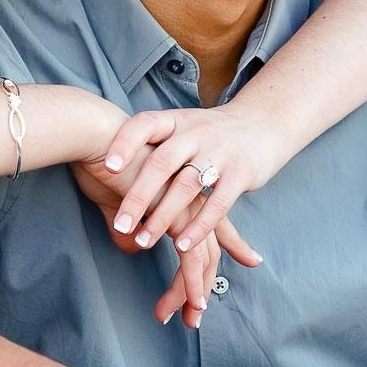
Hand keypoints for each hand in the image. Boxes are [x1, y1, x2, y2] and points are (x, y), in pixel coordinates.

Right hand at [72, 155, 261, 331]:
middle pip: (210, 247)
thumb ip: (130, 219)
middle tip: (198, 313)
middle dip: (205, 282)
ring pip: (201, 259)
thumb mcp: (119, 196)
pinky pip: (189, 258)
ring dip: (194, 292)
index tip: (252, 259)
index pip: (215, 220)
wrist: (97, 135)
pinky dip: (189, 283)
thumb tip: (131, 242)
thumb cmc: (102, 159)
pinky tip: (188, 303)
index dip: (232, 242)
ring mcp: (186, 208)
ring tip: (189, 319)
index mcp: (184, 189)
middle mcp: (191, 199)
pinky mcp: (173, 216)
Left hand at [96, 105, 291, 257]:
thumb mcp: (178, 130)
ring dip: (164, 217)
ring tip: (144, 241)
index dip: (125, 143)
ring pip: (187, 186)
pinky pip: (218, 203)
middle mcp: (196, 133)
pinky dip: (199, 226)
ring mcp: (220, 152)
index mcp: (175, 121)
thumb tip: (102, 178)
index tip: (107, 167)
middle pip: (162, 163)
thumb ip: (147, 154)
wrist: (264, 122)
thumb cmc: (209, 133)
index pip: (144, 125)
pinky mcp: (241, 173)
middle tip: (121, 225)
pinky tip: (181, 245)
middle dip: (139, 196)